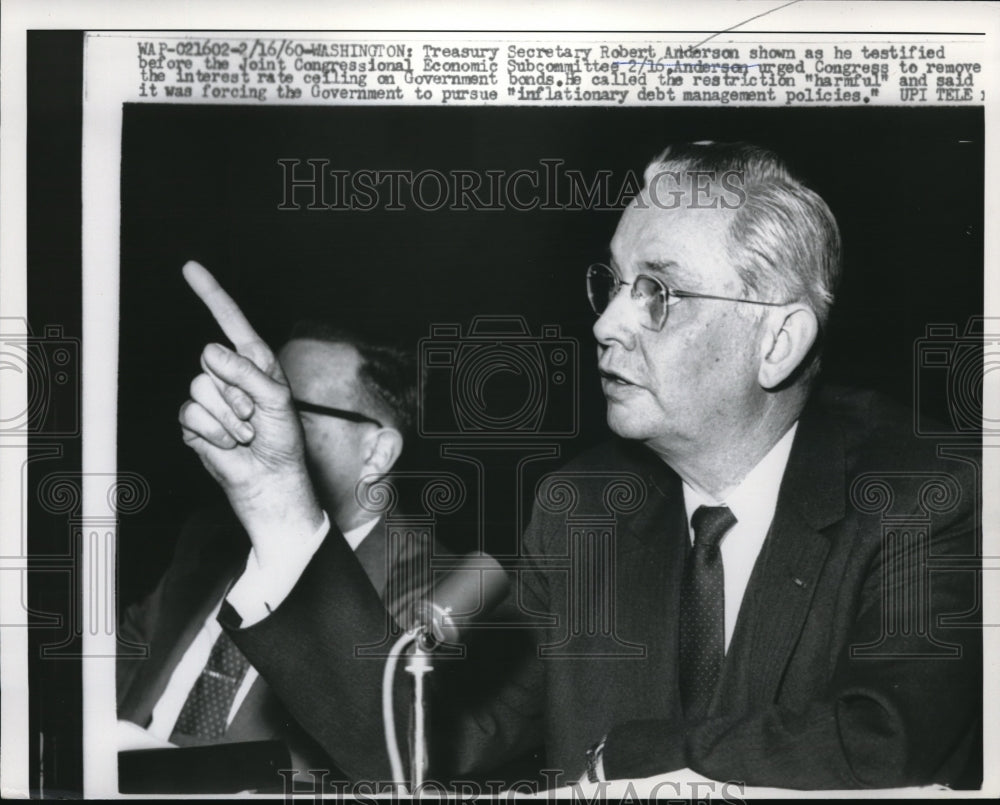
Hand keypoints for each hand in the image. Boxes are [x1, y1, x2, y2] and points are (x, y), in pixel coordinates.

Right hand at [178, 261, 323, 561]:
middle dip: (236, 391)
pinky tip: (229, 444)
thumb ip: (248, 373)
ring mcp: (210, 397)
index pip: (230, 321)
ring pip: (199, 389)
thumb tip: (212, 352)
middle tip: (255, 416)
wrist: (270, 480)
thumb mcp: (277, 401)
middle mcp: (230, 374)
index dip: (211, 294)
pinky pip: (190, 415)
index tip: (190, 268)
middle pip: (211, 360)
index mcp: (255, 361)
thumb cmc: (283, 441)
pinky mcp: (195, 422)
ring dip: (227, 417)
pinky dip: (213, 432)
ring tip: (246, 433)